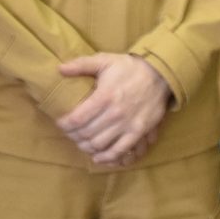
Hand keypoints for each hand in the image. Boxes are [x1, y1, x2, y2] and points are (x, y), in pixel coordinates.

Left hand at [55, 53, 174, 166]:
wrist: (159, 75)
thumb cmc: (129, 67)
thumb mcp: (105, 60)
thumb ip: (81, 65)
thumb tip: (60, 69)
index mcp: (104, 96)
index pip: (77, 118)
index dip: (64, 124)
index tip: (60, 123)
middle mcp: (114, 113)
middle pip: (86, 134)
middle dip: (73, 136)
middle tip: (69, 133)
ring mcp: (127, 124)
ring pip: (99, 144)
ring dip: (86, 147)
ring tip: (80, 142)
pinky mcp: (138, 132)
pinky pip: (120, 150)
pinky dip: (106, 157)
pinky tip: (97, 157)